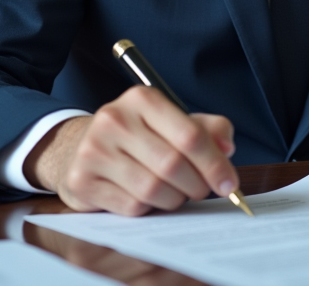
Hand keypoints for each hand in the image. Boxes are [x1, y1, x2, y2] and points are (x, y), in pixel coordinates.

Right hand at [25, 86, 239, 215]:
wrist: (79, 147)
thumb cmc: (138, 136)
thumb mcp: (172, 122)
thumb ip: (207, 129)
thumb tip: (226, 148)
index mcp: (142, 99)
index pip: (190, 136)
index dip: (215, 165)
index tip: (230, 185)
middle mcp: (115, 119)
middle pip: (173, 165)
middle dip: (197, 185)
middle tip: (202, 191)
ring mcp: (94, 150)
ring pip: (153, 190)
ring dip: (174, 199)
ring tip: (174, 193)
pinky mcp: (82, 180)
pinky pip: (131, 206)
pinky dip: (148, 209)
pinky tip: (146, 197)